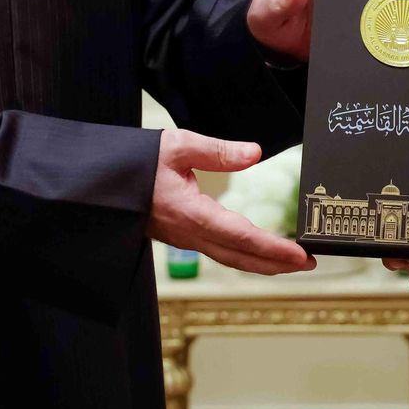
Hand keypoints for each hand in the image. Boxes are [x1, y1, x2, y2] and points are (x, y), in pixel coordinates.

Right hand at [150, 129, 314, 274]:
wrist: (100, 183)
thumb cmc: (134, 163)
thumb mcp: (176, 145)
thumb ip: (218, 151)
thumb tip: (254, 153)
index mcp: (191, 213)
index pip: (241, 236)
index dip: (273, 248)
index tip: (299, 254)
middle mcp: (189, 232)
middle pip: (240, 257)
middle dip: (275, 264)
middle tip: (308, 264)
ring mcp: (184, 237)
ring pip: (229, 258)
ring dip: (261, 262)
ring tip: (289, 261)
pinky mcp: (180, 235)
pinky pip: (217, 251)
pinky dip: (242, 254)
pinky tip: (253, 248)